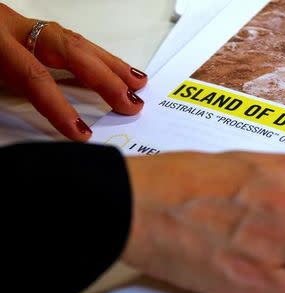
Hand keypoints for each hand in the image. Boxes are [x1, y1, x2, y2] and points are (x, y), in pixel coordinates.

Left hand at [0, 4, 146, 140]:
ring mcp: (26, 25)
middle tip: (131, 103)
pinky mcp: (32, 28)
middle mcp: (15, 28)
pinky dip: (99, 56)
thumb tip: (19, 143)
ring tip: (138, 83)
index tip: (83, 134)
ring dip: (111, 64)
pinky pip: (73, 40)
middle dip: (104, 78)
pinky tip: (116, 68)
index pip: (33, 76)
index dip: (59, 105)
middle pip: (69, 50)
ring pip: (77, 42)